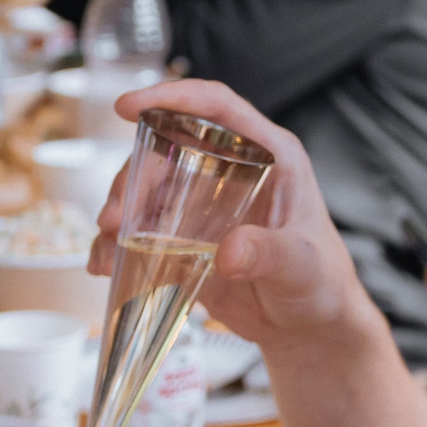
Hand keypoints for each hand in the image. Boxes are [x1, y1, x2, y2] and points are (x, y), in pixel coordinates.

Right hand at [88, 78, 372, 347]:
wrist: (309, 329)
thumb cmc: (322, 285)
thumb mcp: (302, 267)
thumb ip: (271, 255)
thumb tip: (228, 252)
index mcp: (269, 155)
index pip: (216, 107)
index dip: (172, 97)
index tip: (128, 105)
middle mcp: (232, 171)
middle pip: (168, 148)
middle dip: (133, 175)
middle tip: (116, 216)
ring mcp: (206, 205)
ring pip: (149, 188)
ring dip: (121, 209)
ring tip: (108, 243)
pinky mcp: (188, 240)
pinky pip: (144, 231)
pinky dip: (119, 245)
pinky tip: (105, 264)